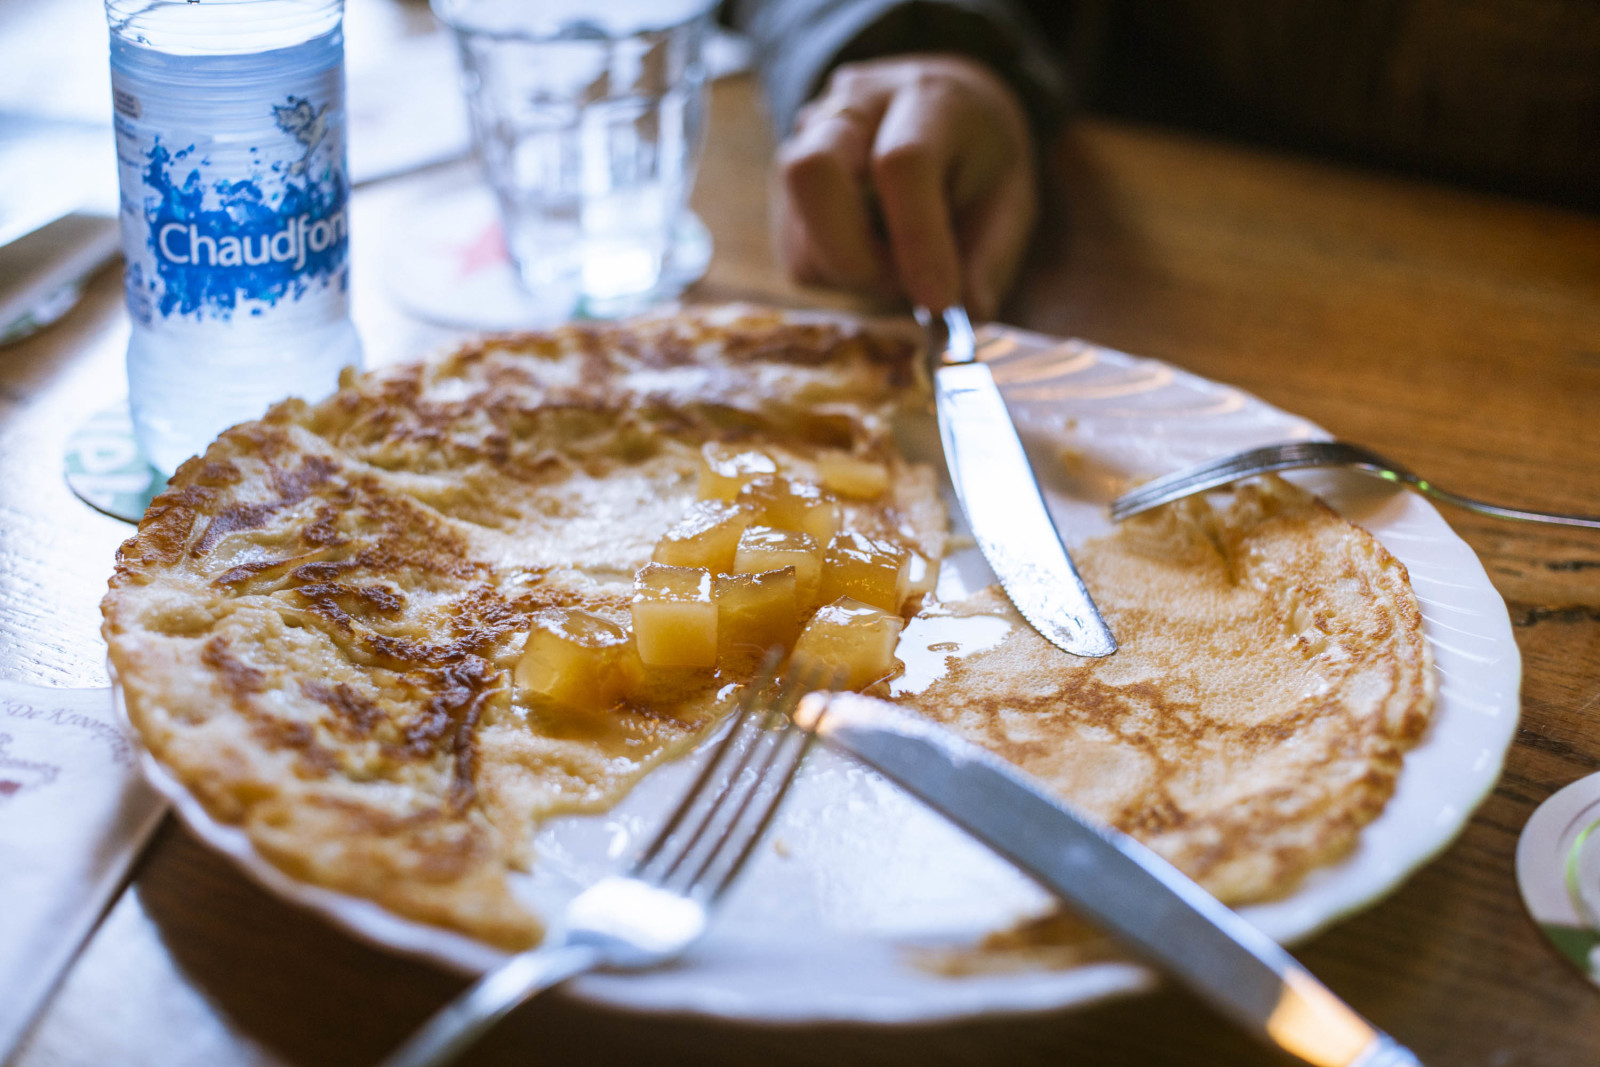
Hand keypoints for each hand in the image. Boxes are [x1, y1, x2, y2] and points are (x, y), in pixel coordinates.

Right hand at [774, 55, 1037, 318]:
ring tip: (902, 265)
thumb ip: (990, 255)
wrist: (935, 110)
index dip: (918, 239)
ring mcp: (806, 144)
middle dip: (851, 256)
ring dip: (853, 275)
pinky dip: (839, 278)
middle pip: (811, 173)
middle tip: (901, 288)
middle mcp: (852, 107)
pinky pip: (798, 257)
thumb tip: (968, 313)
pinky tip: (876, 256)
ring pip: (800, 232)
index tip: (939, 300)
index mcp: (928, 98)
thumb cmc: (976, 158)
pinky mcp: (784, 188)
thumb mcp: (1009, 197)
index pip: (903, 162)